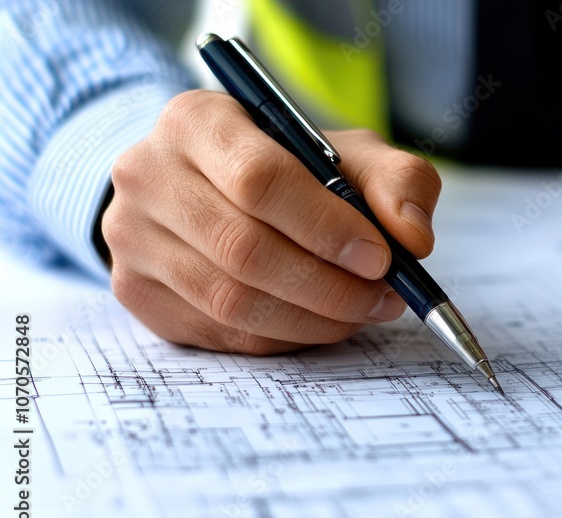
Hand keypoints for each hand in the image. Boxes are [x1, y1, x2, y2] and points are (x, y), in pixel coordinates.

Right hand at [103, 90, 440, 353]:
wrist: (210, 185)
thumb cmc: (290, 167)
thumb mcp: (348, 154)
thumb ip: (397, 182)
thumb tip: (413, 238)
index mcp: (196, 121)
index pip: (260, 180)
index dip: (327, 228)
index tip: (381, 257)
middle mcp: (147, 174)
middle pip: (244, 249)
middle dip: (329, 285)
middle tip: (383, 297)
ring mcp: (132, 237)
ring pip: (230, 301)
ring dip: (313, 319)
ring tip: (361, 311)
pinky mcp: (136, 291)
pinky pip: (220, 333)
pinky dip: (284, 336)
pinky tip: (318, 322)